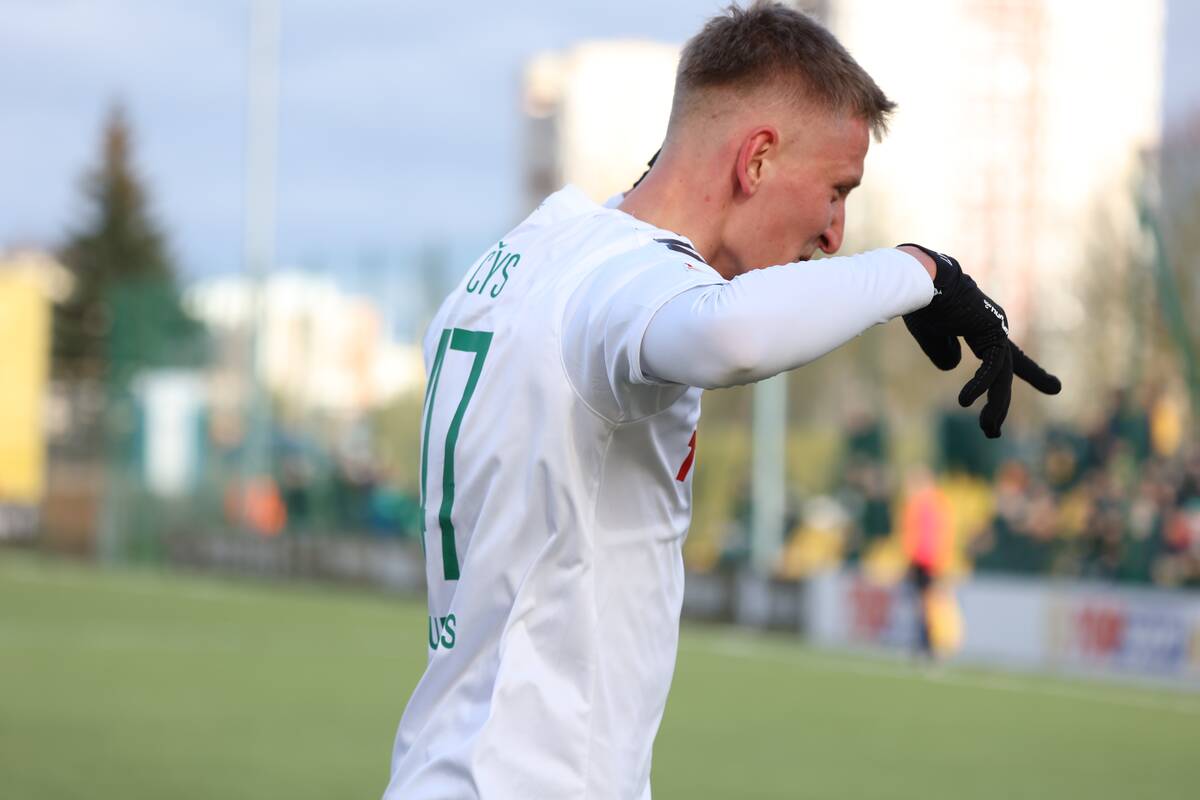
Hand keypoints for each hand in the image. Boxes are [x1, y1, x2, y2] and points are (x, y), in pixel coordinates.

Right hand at [899, 243, 1061, 437]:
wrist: (921, 280)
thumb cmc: (922, 301)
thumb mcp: (930, 334)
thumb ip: (941, 351)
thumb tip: (953, 368)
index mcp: (981, 327)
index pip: (1004, 357)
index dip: (1030, 373)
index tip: (1055, 387)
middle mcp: (994, 328)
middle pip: (1005, 371)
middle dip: (1001, 402)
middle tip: (993, 431)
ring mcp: (996, 328)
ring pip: (1002, 374)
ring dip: (995, 405)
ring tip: (989, 430)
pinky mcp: (992, 331)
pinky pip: (990, 366)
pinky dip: (979, 384)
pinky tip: (965, 401)